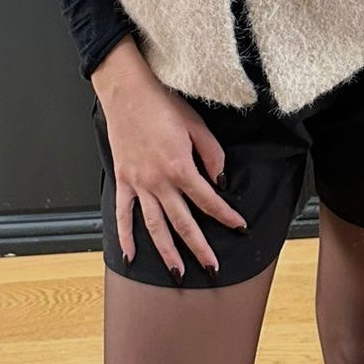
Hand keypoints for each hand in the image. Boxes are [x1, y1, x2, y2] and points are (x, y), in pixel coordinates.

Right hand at [91, 41, 247, 275]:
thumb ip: (212, 154)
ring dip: (167, 252)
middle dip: (199, 247)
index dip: (226, 216)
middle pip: (183, 222)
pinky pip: (123, 213)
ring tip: (177, 273)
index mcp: (180, 166)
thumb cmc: (162, 103)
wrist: (127, 91)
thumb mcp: (196, 125)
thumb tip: (220, 181)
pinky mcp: (123, 179)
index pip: (208, 200)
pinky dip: (125, 236)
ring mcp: (138, 183)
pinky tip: (131, 256)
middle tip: (212, 268)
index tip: (240, 228)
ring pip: (154, 225)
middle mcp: (158, 180)